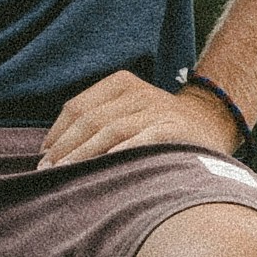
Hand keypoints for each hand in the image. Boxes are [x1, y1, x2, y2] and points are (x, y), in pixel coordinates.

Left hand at [36, 69, 242, 171]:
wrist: (212, 121)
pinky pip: (138, 141)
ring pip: (109, 131)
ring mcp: (155, 109)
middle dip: (65, 148)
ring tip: (65, 173)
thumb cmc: (158, 125)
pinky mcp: (171, 128)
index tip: (44, 156)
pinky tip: (102, 168)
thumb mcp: (128, 110)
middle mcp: (136, 92)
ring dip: (83, 155)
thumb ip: (98, 122)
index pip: (78, 107)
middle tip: (47, 171)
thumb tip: (53, 153)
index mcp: (120, 83)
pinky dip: (118, 154)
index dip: (57, 133)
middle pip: (90, 120)